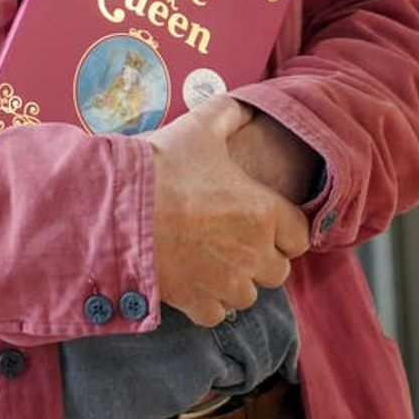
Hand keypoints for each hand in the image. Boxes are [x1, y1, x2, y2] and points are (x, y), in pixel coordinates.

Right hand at [140, 97, 309, 327]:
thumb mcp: (200, 128)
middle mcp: (253, 252)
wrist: (117, 207)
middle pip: (279, 270)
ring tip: (210, 258)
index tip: (262, 219)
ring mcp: (226, 282)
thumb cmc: (161, 165)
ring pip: (249, 295)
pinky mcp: (196, 302)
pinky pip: (217, 313)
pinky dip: (208, 301)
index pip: (301, 236)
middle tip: (233, 237)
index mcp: (263, 212)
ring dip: (235, 280)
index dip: (284, 227)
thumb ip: (230, 113)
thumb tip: (245, 105)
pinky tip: (191, 278)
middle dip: (261, 256)